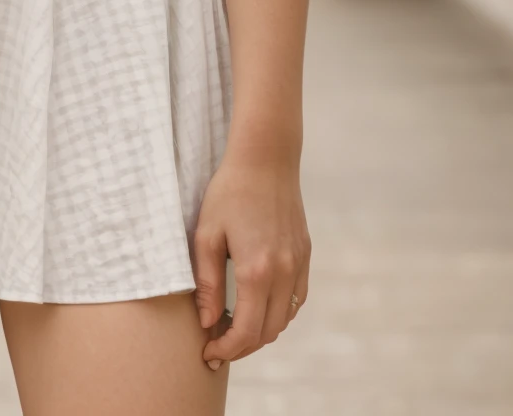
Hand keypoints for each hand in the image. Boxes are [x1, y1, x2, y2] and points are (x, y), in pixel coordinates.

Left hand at [193, 155, 310, 368]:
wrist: (265, 158)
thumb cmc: (229, 192)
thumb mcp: (206, 234)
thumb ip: (207, 283)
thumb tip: (207, 322)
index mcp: (256, 271)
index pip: (245, 331)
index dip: (226, 350)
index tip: (208, 353)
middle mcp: (283, 273)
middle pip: (267, 332)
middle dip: (241, 346)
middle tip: (217, 345)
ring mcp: (298, 265)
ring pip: (284, 319)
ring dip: (261, 332)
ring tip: (234, 327)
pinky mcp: (305, 255)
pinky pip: (296, 299)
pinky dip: (278, 313)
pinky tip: (258, 306)